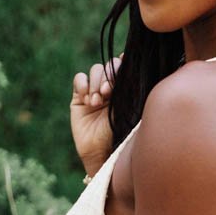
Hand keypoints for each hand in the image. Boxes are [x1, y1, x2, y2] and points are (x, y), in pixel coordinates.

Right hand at [70, 54, 122, 176]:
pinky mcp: (79, 96)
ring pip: (95, 70)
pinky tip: (86, 99)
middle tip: (107, 92)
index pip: (122, 69)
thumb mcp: (129, 113)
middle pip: (108, 66)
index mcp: (123, 89)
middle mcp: (109, 88)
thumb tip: (136, 72)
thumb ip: (133, 93)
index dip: (122, 64)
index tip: (125, 63)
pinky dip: (83, 84)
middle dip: (108, 76)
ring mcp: (94, 90)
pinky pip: (79, 79)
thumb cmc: (119, 135)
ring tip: (96, 103)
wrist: (100, 152)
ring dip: (96, 83)